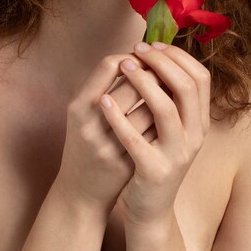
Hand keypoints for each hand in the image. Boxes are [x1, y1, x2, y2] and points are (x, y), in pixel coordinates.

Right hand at [54, 53, 156, 216]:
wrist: (79, 193)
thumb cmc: (84, 143)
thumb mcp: (82, 112)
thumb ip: (102, 86)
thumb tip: (136, 57)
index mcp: (78, 105)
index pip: (108, 65)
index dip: (130, 57)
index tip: (140, 57)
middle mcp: (91, 124)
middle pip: (133, 84)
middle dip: (153, 72)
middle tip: (163, 68)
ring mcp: (110, 146)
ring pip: (150, 109)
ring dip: (165, 95)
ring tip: (171, 87)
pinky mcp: (128, 164)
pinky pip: (156, 134)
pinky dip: (166, 119)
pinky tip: (172, 113)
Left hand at [99, 41, 210, 227]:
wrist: (150, 209)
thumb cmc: (155, 157)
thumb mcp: (172, 128)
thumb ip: (171, 97)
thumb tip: (157, 55)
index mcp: (200, 122)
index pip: (201, 78)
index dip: (178, 57)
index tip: (154, 44)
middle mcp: (194, 137)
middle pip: (185, 87)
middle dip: (160, 62)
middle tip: (137, 49)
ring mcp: (176, 155)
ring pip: (165, 109)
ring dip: (142, 81)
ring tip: (122, 65)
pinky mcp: (153, 171)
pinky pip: (134, 138)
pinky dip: (118, 115)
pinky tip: (103, 100)